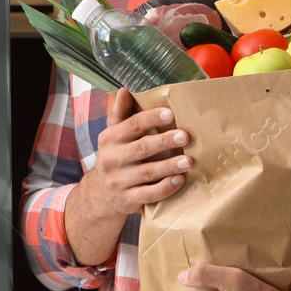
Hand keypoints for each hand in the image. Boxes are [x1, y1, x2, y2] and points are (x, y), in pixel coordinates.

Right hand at [83, 88, 191, 219]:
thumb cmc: (116, 158)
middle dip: (164, 141)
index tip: (170, 113)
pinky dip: (166, 187)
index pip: (132, 125)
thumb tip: (126, 90)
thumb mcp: (113, 135)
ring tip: (189, 161)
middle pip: (141, 148)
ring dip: (170, 166)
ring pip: (148, 172)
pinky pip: (149, 194)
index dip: (151, 118)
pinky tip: (179, 180)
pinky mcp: (127, 200)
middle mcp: (111, 159)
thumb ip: (121, 114)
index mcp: (109, 139)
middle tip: (185, 136)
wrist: (102, 195)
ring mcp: (118, 182)